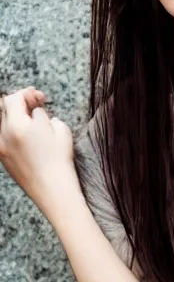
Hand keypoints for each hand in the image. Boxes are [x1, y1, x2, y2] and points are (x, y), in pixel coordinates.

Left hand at [0, 87, 79, 215]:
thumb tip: (36, 112)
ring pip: (2, 121)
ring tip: (30, 120)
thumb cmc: (59, 160)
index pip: (15, 98)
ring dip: (14, 116)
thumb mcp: (59, 129)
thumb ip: (43, 115)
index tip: (39, 96)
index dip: (28, 93)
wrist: (52, 188)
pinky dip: (12, 129)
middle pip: (4, 107)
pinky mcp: (3, 158)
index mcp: (17, 125)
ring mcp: (1, 147)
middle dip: (19, 102)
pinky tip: (26, 134)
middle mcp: (4, 135)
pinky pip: (2, 135)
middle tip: (35, 104)